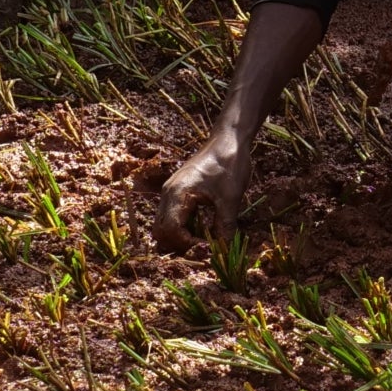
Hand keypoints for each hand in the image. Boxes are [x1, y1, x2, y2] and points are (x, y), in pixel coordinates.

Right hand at [152, 135, 253, 250]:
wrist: (228, 140)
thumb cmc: (230, 165)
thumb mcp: (231, 198)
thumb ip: (224, 226)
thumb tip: (222, 250)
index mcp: (178, 193)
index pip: (170, 231)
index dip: (187, 244)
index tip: (208, 246)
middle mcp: (168, 194)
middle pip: (161, 231)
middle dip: (180, 244)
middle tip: (204, 246)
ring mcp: (170, 192)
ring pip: (164, 225)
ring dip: (181, 237)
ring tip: (204, 239)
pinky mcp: (177, 192)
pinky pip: (172, 216)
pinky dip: (183, 227)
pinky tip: (203, 228)